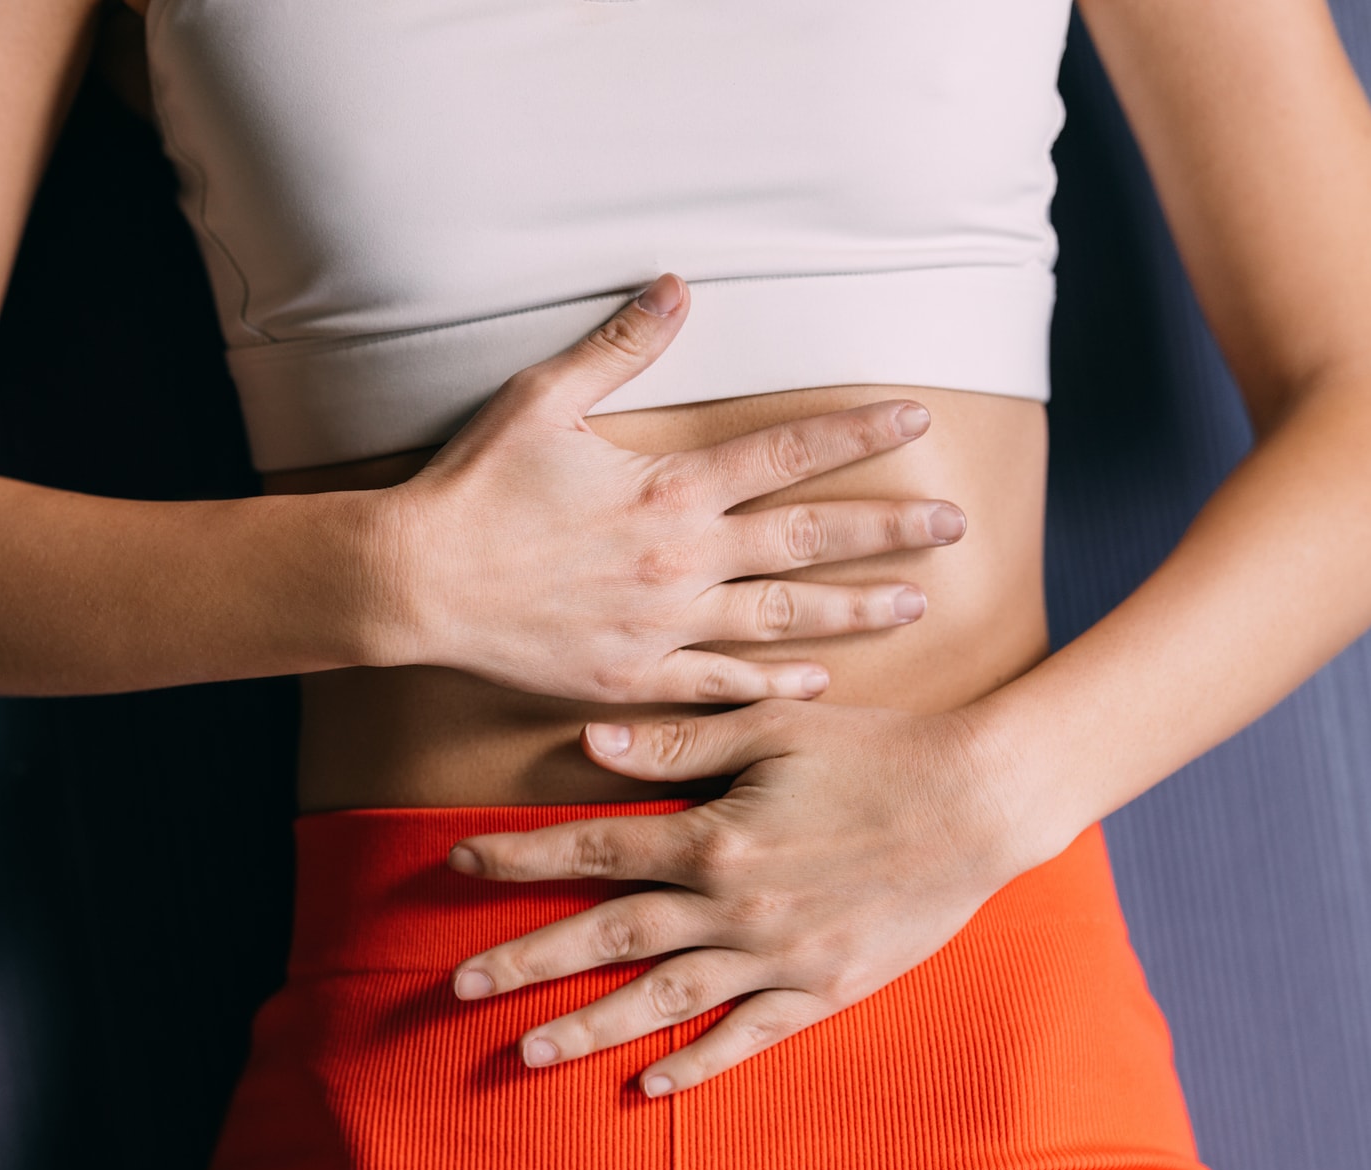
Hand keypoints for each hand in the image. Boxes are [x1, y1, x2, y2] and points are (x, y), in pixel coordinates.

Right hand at [374, 273, 966, 703]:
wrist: (417, 582)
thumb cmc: (475, 486)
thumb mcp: (543, 397)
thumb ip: (620, 346)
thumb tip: (678, 285)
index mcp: (671, 488)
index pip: (787, 453)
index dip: (857, 433)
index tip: (917, 420)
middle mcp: (684, 558)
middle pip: (808, 539)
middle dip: (887, 528)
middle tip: (954, 526)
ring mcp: (664, 624)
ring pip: (783, 619)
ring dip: (853, 609)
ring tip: (914, 604)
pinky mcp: (633, 674)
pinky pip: (720, 683)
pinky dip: (774, 682)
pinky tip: (819, 680)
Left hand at [444, 699, 1062, 1092]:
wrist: (983, 802)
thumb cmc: (878, 751)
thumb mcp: (775, 727)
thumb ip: (680, 739)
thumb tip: (590, 740)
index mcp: (714, 835)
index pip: (592, 848)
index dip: (519, 859)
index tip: (458, 864)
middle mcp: (734, 905)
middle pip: (607, 936)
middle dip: (525, 959)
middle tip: (455, 985)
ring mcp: (778, 956)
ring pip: (662, 999)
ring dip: (587, 1025)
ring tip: (523, 1049)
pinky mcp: (824, 989)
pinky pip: (747, 1037)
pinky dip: (696, 1063)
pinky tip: (647, 1084)